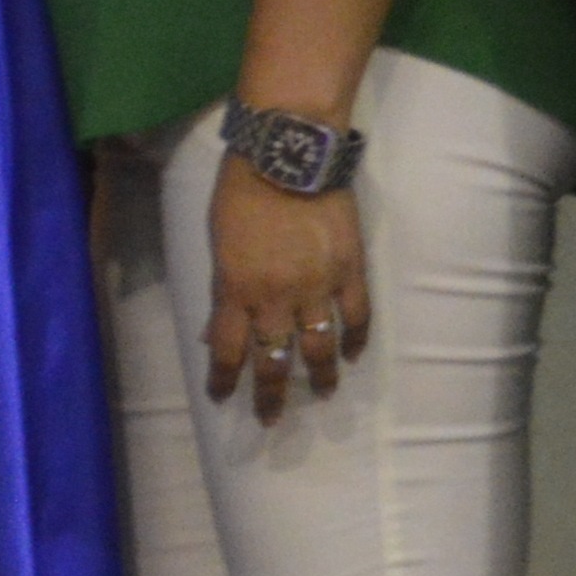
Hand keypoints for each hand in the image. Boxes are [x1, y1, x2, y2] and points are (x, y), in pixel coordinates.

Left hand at [202, 164, 371, 424]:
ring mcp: (317, 287)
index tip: (223, 397)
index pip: (227, 350)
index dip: (225, 380)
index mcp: (236, 290)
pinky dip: (356, 340)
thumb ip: (225, 286)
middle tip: (271, 418)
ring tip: (322, 393)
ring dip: (320, 376)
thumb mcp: (218, 242)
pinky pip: (357, 317)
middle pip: (273, 361)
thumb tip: (220, 324)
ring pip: (320, 348)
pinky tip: (352, 355)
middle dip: (271, 394)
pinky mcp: (350, 272)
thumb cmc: (241, 192)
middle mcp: (276, 298)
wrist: (288, 157)